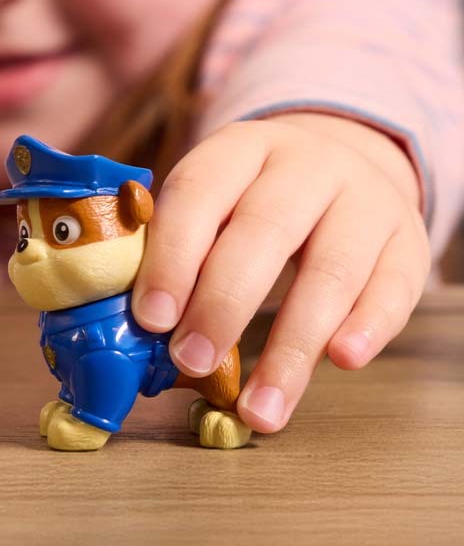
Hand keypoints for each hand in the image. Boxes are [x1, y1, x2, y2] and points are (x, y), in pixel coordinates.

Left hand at [130, 112, 429, 432]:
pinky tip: (342, 362)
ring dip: (292, 346)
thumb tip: (145, 325)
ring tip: (260, 407)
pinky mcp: (409, 241)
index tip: (152, 318)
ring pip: (332, 270)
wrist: (345, 158)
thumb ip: (182, 245)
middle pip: (264, 229)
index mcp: (240, 147)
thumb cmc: (255, 196)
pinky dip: (368, 327)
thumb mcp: (216, 196)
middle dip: (223, 302)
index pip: (200, 192)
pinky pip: (393, 286)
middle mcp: (305, 163)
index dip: (173, 256)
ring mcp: (364, 198)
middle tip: (191, 360)